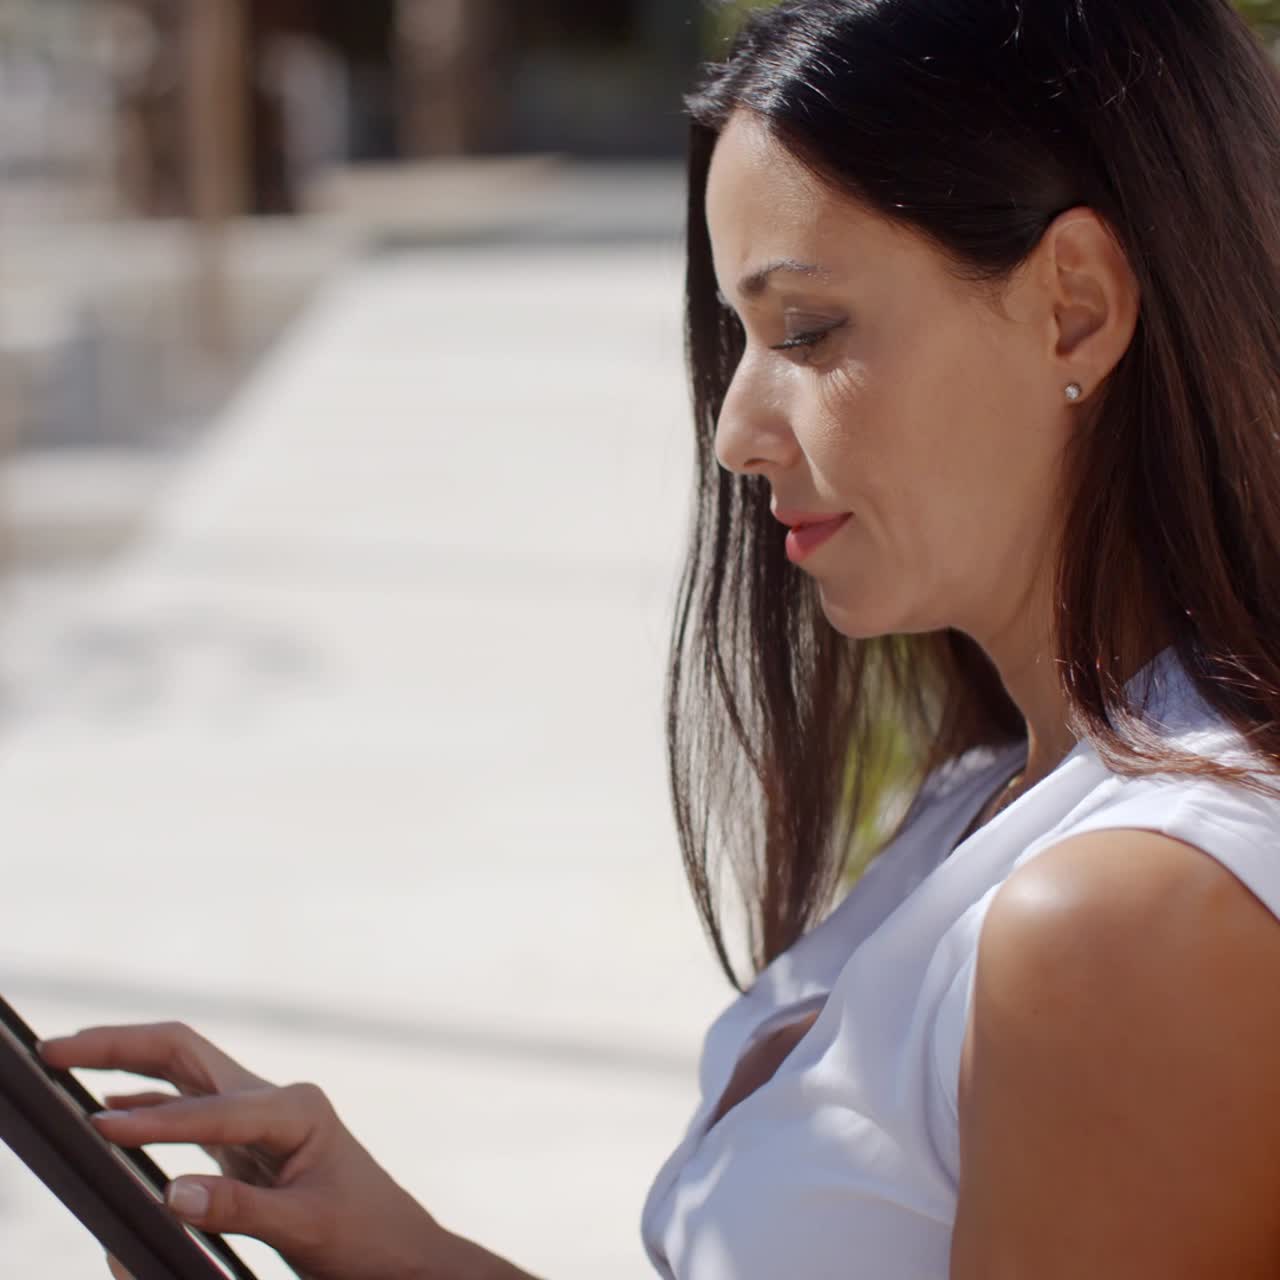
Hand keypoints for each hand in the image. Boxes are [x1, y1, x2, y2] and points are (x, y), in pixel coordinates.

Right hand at [39, 1022, 451, 1279]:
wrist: (400, 1252)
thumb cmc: (364, 1237)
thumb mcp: (303, 1227)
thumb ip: (238, 1208)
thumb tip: (170, 1192)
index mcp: (297, 1109)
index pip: (210, 1110)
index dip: (153, 1124)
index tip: (97, 1128)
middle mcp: (278, 1099)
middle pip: (187, 1055)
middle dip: (123, 1046)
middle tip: (58, 1049)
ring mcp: (264, 1115)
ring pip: (186, 1073)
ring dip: (128, 1062)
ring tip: (68, 1059)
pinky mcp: (252, 1140)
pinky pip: (190, 1108)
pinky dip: (149, 1102)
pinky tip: (114, 1107)